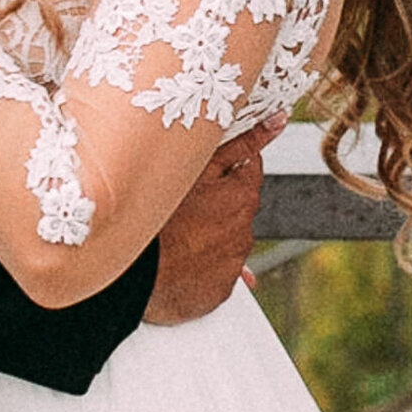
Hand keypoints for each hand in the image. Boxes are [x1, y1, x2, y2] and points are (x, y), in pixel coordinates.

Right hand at [146, 119, 282, 325]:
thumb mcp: (198, 165)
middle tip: (179, 207)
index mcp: (243, 196)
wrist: (133, 272)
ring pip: (223, 241)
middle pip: (235, 208)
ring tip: (173, 238)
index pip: (248, 170)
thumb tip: (279, 120)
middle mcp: (245, 232)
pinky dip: (200, 266)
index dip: (224, 168)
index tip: (205, 174)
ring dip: (205, 237)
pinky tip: (177, 261)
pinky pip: (214, 273)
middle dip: (214, 204)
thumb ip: (242, 142)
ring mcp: (232, 264)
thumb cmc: (159, 214)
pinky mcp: (218, 291)